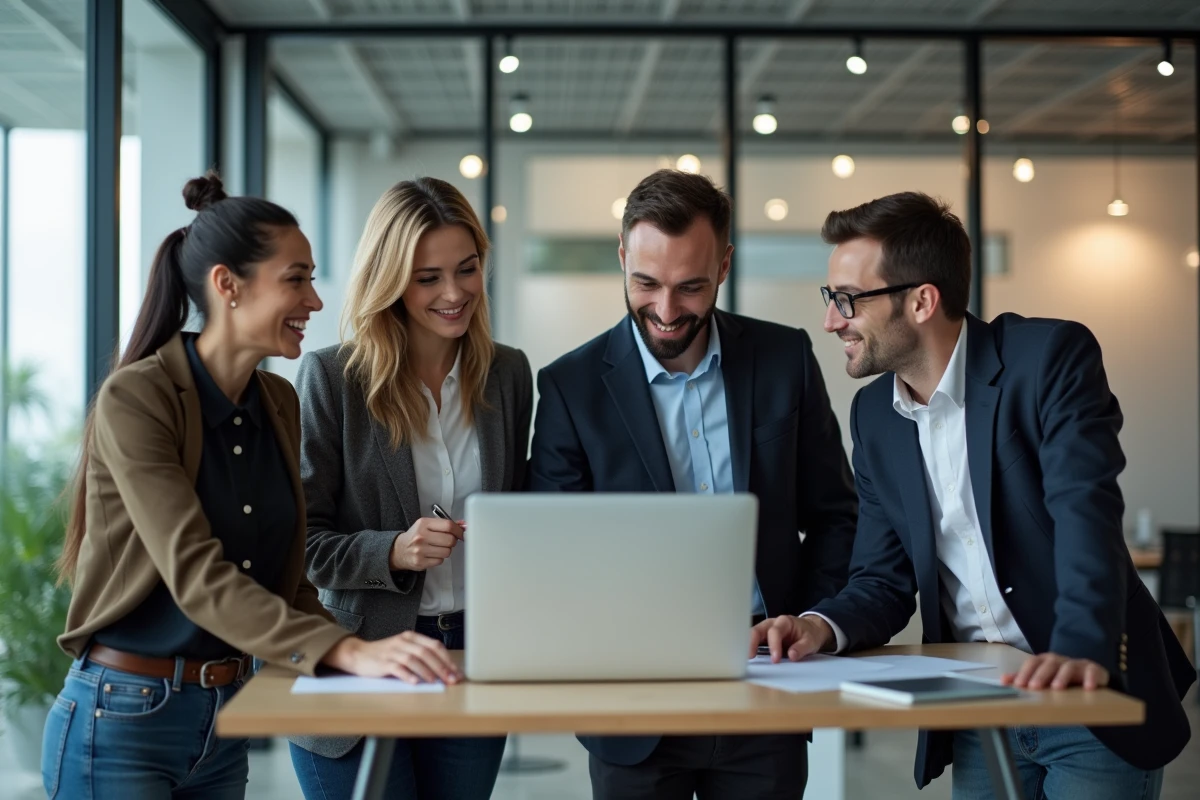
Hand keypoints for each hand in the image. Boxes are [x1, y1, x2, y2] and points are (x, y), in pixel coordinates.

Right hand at [322, 632, 460, 684]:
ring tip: (436, 682)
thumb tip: (443, 670)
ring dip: (427, 671)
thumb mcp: (404, 649)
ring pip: (414, 659)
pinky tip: (415, 682)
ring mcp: (392, 651)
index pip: (434, 645)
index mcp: (411, 637)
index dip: (447, 659)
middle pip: (426, 653)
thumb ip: (421, 656)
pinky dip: (407, 675)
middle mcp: (403, 642)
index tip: (456, 672)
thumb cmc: (385, 654)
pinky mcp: (382, 662)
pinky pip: (397, 668)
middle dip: (441, 667)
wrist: (358, 654)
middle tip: (451, 679)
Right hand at [389, 517, 463, 570]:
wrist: (398, 550)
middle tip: (447, 541)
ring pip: (447, 551)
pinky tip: (432, 554)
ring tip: (437, 548)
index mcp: (423, 524)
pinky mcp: (420, 562)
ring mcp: (420, 550)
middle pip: (450, 540)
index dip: (458, 530)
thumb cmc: (415, 536)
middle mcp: (421, 536)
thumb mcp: (427, 525)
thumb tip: (463, 525)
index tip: (461, 533)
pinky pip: (440, 561)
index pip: (448, 525)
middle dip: (452, 541)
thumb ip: (444, 524)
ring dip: (446, 550)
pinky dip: (439, 558)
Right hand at [748, 615, 833, 662]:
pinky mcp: (764, 637)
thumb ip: (802, 648)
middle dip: (751, 643)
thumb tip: (791, 656)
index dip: (773, 646)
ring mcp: (766, 630)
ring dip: (748, 646)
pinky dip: (750, 648)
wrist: (811, 629)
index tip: (775, 660)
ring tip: (744, 659)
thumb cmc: (810, 634)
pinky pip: (754, 641)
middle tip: (749, 657)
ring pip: (752, 635)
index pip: (774, 632)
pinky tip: (747, 658)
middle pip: (757, 630)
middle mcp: (772, 623)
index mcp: (784, 622)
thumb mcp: (811, 641)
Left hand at [1001, 653, 1108, 689]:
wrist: (1089, 677)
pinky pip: (1092, 672)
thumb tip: (1003, 680)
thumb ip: (1024, 679)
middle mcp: (1060, 661)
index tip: (1019, 685)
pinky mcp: (1093, 670)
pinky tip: (1088, 688)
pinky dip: (1090, 679)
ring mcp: (1077, 664)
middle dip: (1040, 675)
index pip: (1033, 663)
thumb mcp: (1043, 679)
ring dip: (1062, 677)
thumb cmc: (1060, 679)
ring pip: (1069, 667)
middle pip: (1049, 664)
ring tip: (1057, 688)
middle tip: (1034, 687)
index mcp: (1045, 661)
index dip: (1025, 672)